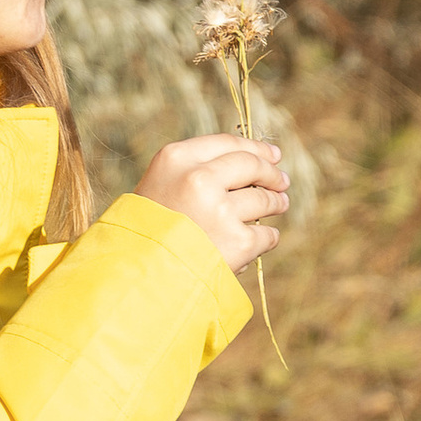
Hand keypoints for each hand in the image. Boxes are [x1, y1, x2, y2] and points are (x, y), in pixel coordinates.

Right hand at [137, 133, 290, 277]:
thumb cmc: (148, 231)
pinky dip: (266, 239)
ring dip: (276, 203)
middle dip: (271, 174)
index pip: (227, 144)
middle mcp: (198, 179)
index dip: (255, 148)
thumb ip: (195, 170)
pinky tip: (257, 242)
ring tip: (279, 205)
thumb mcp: (160, 186)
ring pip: (264, 200)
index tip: (273, 155)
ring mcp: (219, 211)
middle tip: (282, 182)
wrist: (139, 276)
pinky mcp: (237, 242)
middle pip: (251, 166)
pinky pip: (266, 235)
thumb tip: (252, 162)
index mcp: (176, 159)